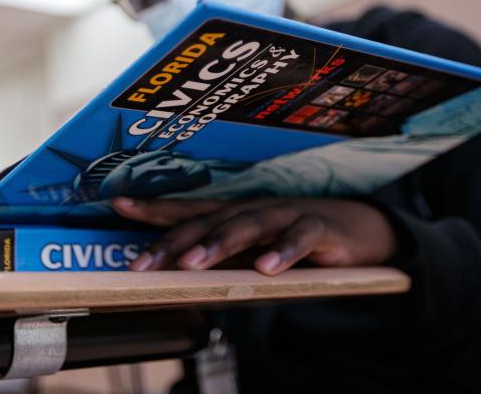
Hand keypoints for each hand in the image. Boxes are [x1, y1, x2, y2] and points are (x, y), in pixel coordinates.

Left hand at [112, 196, 396, 274]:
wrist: (362, 227)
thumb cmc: (297, 238)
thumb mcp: (255, 248)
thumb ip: (222, 259)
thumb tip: (179, 275)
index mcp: (235, 214)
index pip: (187, 210)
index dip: (153, 209)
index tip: (118, 205)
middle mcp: (253, 210)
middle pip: (207, 222)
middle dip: (172, 241)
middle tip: (142, 263)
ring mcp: (285, 215)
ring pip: (246, 226)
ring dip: (217, 244)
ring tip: (192, 263)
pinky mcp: (319, 228)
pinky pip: (299, 238)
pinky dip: (283, 252)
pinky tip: (266, 268)